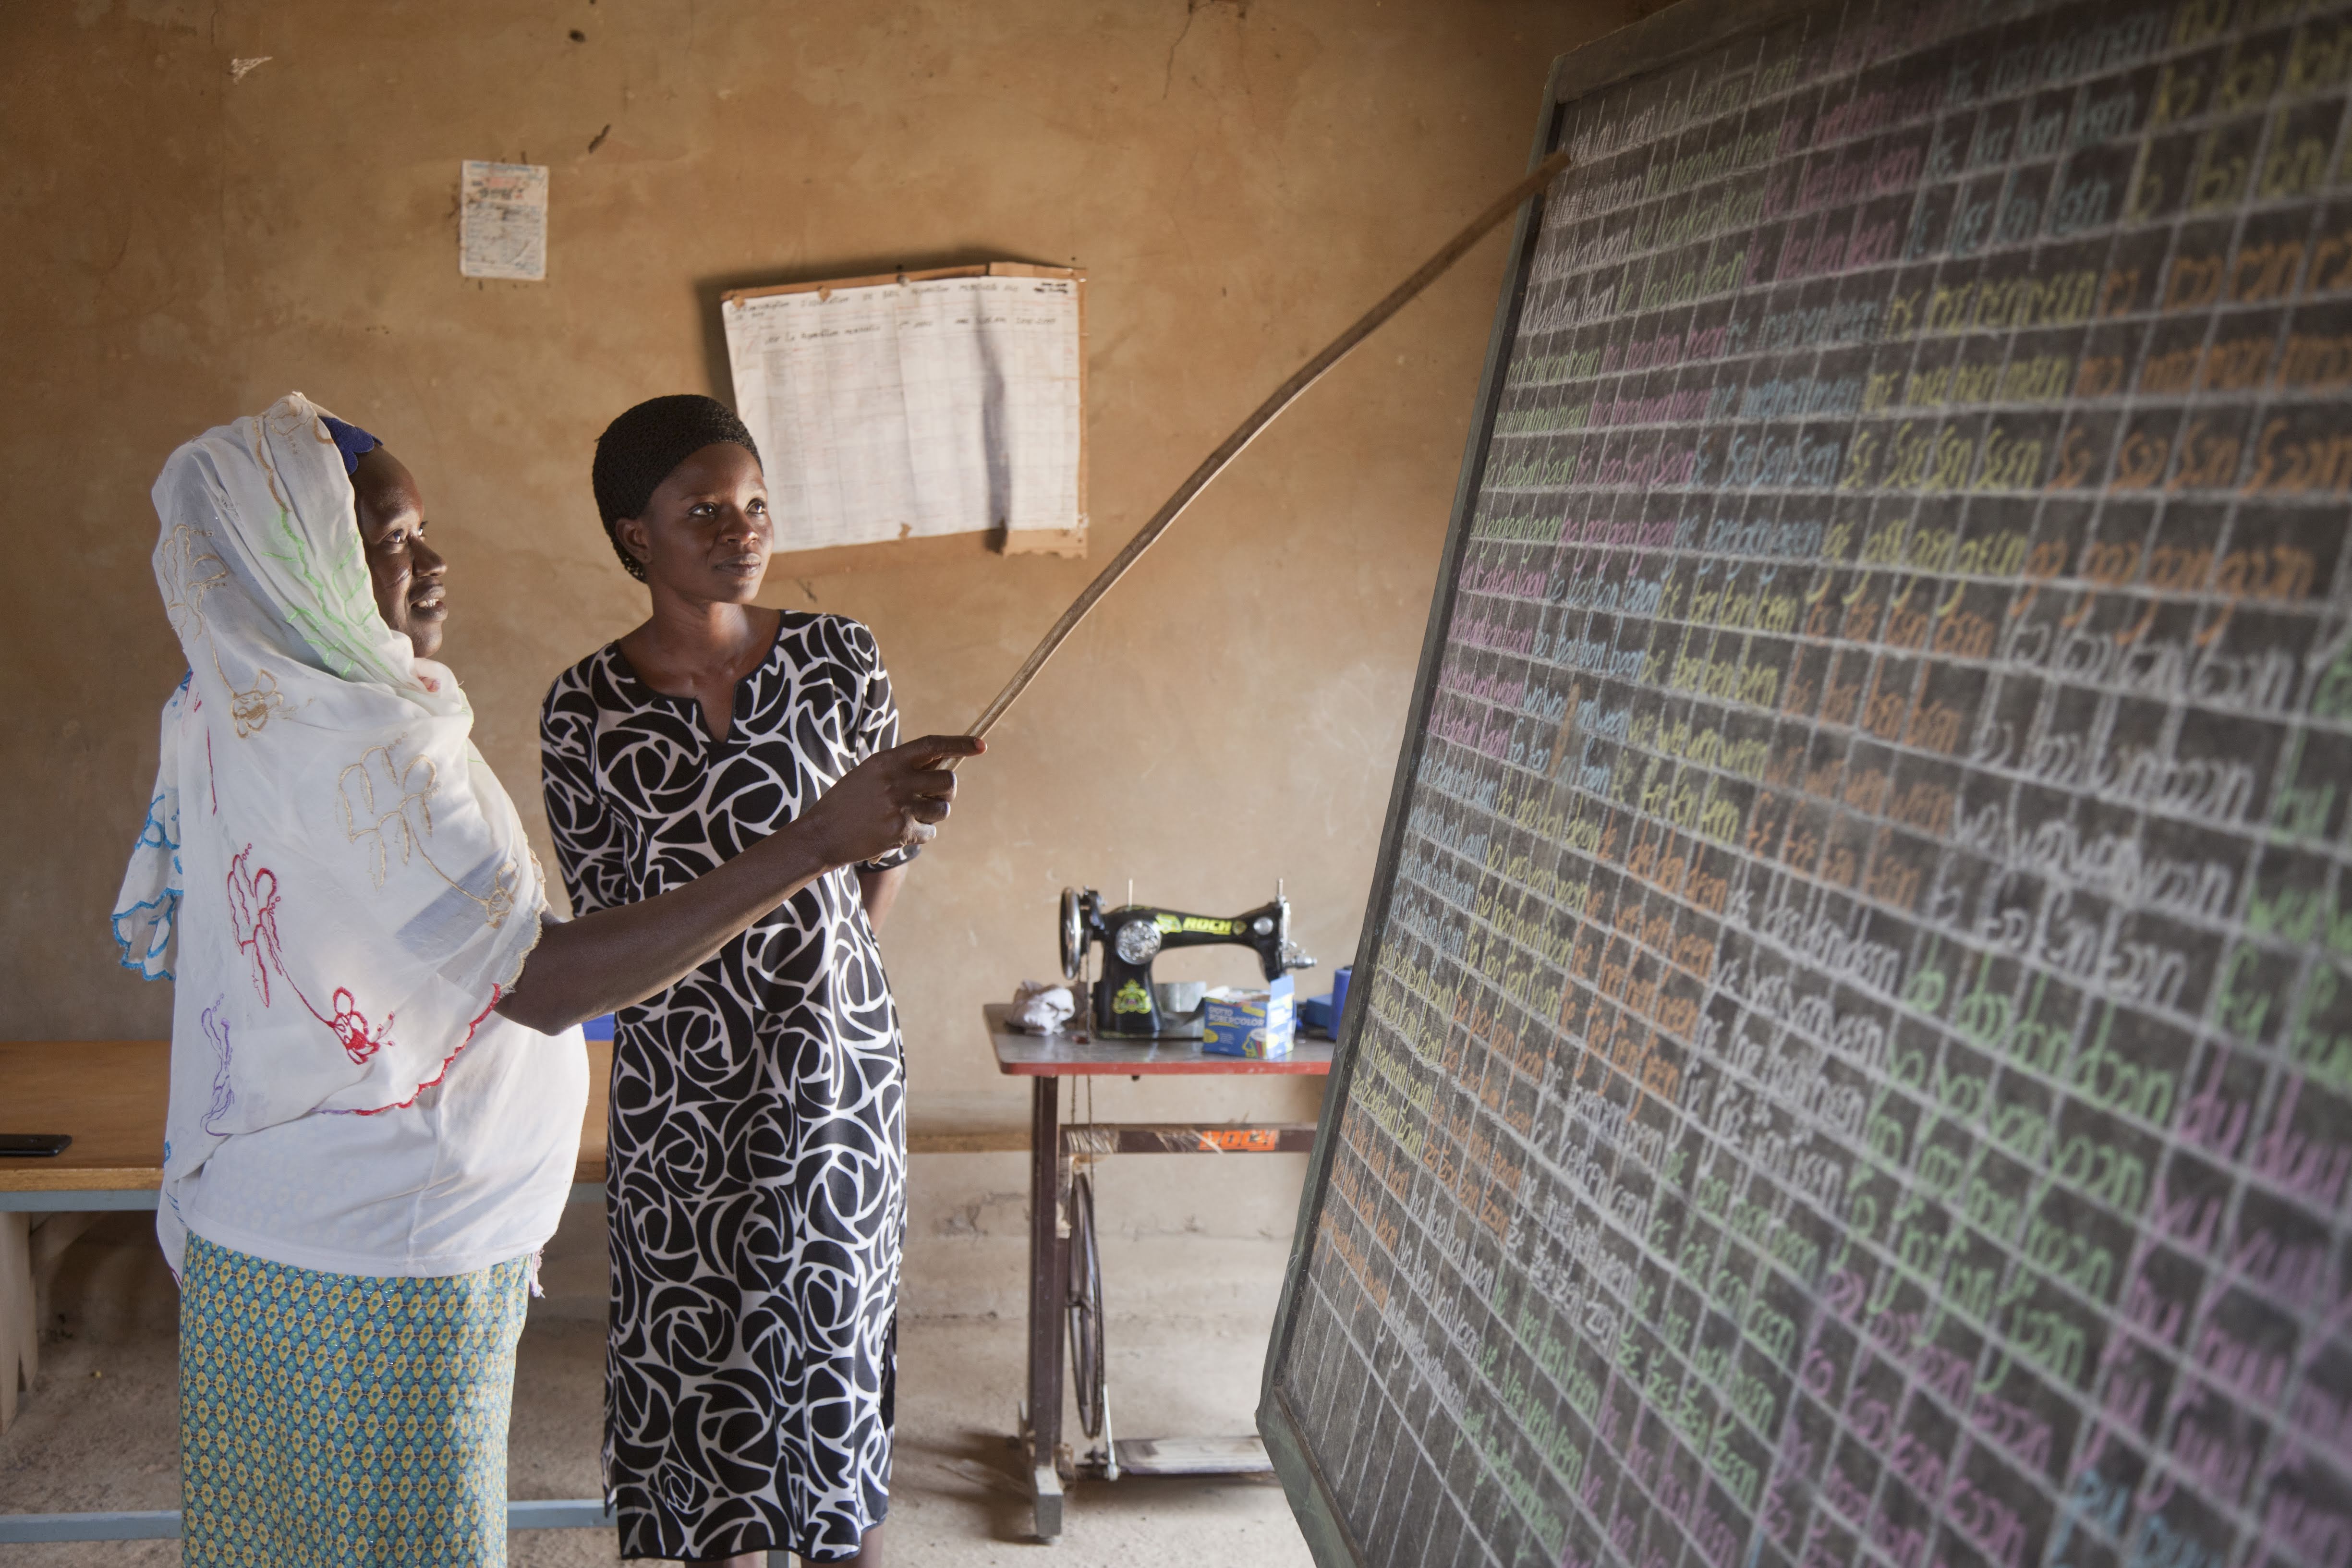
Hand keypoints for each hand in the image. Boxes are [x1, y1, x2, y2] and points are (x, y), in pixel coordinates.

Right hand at [797, 734, 980, 866]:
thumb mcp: (871, 773)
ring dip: (933, 815)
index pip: (932, 745)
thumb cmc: (848, 802)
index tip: (981, 746)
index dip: (960, 744)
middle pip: (947, 781)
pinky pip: (929, 832)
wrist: (822, 834)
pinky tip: (899, 833)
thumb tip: (943, 765)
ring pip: (942, 810)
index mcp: (887, 760)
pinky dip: (920, 834)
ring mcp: (899, 806)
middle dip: (946, 792)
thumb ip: (903, 767)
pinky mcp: (900, 831)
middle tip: (933, 797)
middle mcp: (895, 780)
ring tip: (908, 816)